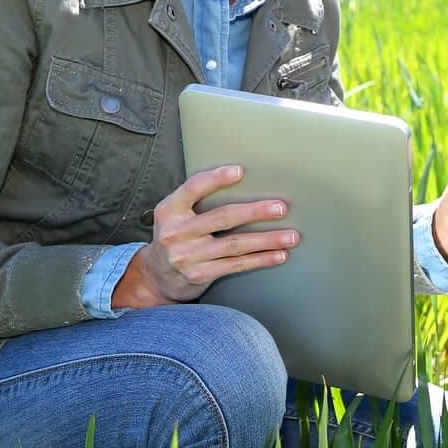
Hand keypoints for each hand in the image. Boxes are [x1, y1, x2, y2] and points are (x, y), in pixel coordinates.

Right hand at [112, 165, 297, 308]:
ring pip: (234, 245)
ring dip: (267, 240)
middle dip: (255, 212)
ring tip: (291, 236)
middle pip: (222, 218)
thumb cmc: (176, 235)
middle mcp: (175, 233)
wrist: (157, 276)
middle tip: (281, 208)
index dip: (216, 179)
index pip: (193, 188)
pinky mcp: (200, 275)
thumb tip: (241, 178)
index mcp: (168, 210)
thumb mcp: (174, 213)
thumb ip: (196, 199)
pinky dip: (260, 259)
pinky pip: (236, 265)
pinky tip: (278, 255)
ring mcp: (187, 256)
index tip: (240, 171)